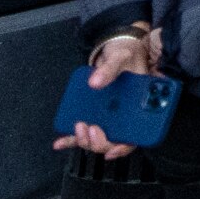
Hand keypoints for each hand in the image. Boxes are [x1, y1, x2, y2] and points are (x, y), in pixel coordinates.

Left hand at [55, 28, 158, 160]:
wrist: (115, 50)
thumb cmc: (127, 55)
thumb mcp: (121, 57)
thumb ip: (109, 69)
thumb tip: (95, 82)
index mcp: (140, 106)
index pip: (137, 134)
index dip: (126, 145)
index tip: (114, 148)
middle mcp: (125, 116)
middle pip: (115, 140)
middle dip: (100, 141)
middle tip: (91, 128)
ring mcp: (108, 118)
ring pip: (98, 139)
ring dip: (85, 140)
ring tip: (77, 126)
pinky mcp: (93, 115)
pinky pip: (83, 132)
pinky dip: (70, 139)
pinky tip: (60, 142)